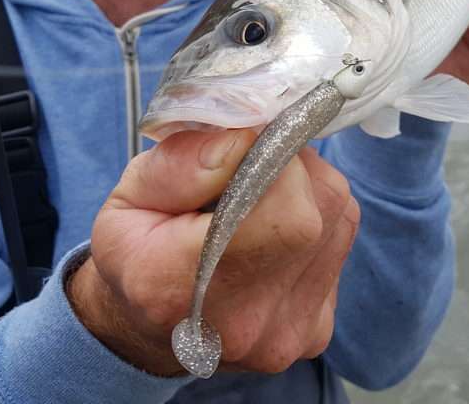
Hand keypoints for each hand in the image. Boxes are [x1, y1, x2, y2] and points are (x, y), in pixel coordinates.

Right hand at [68, 130, 359, 376]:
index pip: (286, 212)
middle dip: (293, 167)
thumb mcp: (129, 195)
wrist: (144, 329)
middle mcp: (245, 322)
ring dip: (307, 191)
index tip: (249, 142)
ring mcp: (287, 333)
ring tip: (259, 196)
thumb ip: (182, 164)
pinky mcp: (314, 332)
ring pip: (340, 218)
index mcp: (181, 287)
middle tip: (250, 165)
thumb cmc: (136, 252)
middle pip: (323, 206)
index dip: (277, 158)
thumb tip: (247, 136)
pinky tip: (274, 232)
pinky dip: (316, 223)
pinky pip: (339, 247)